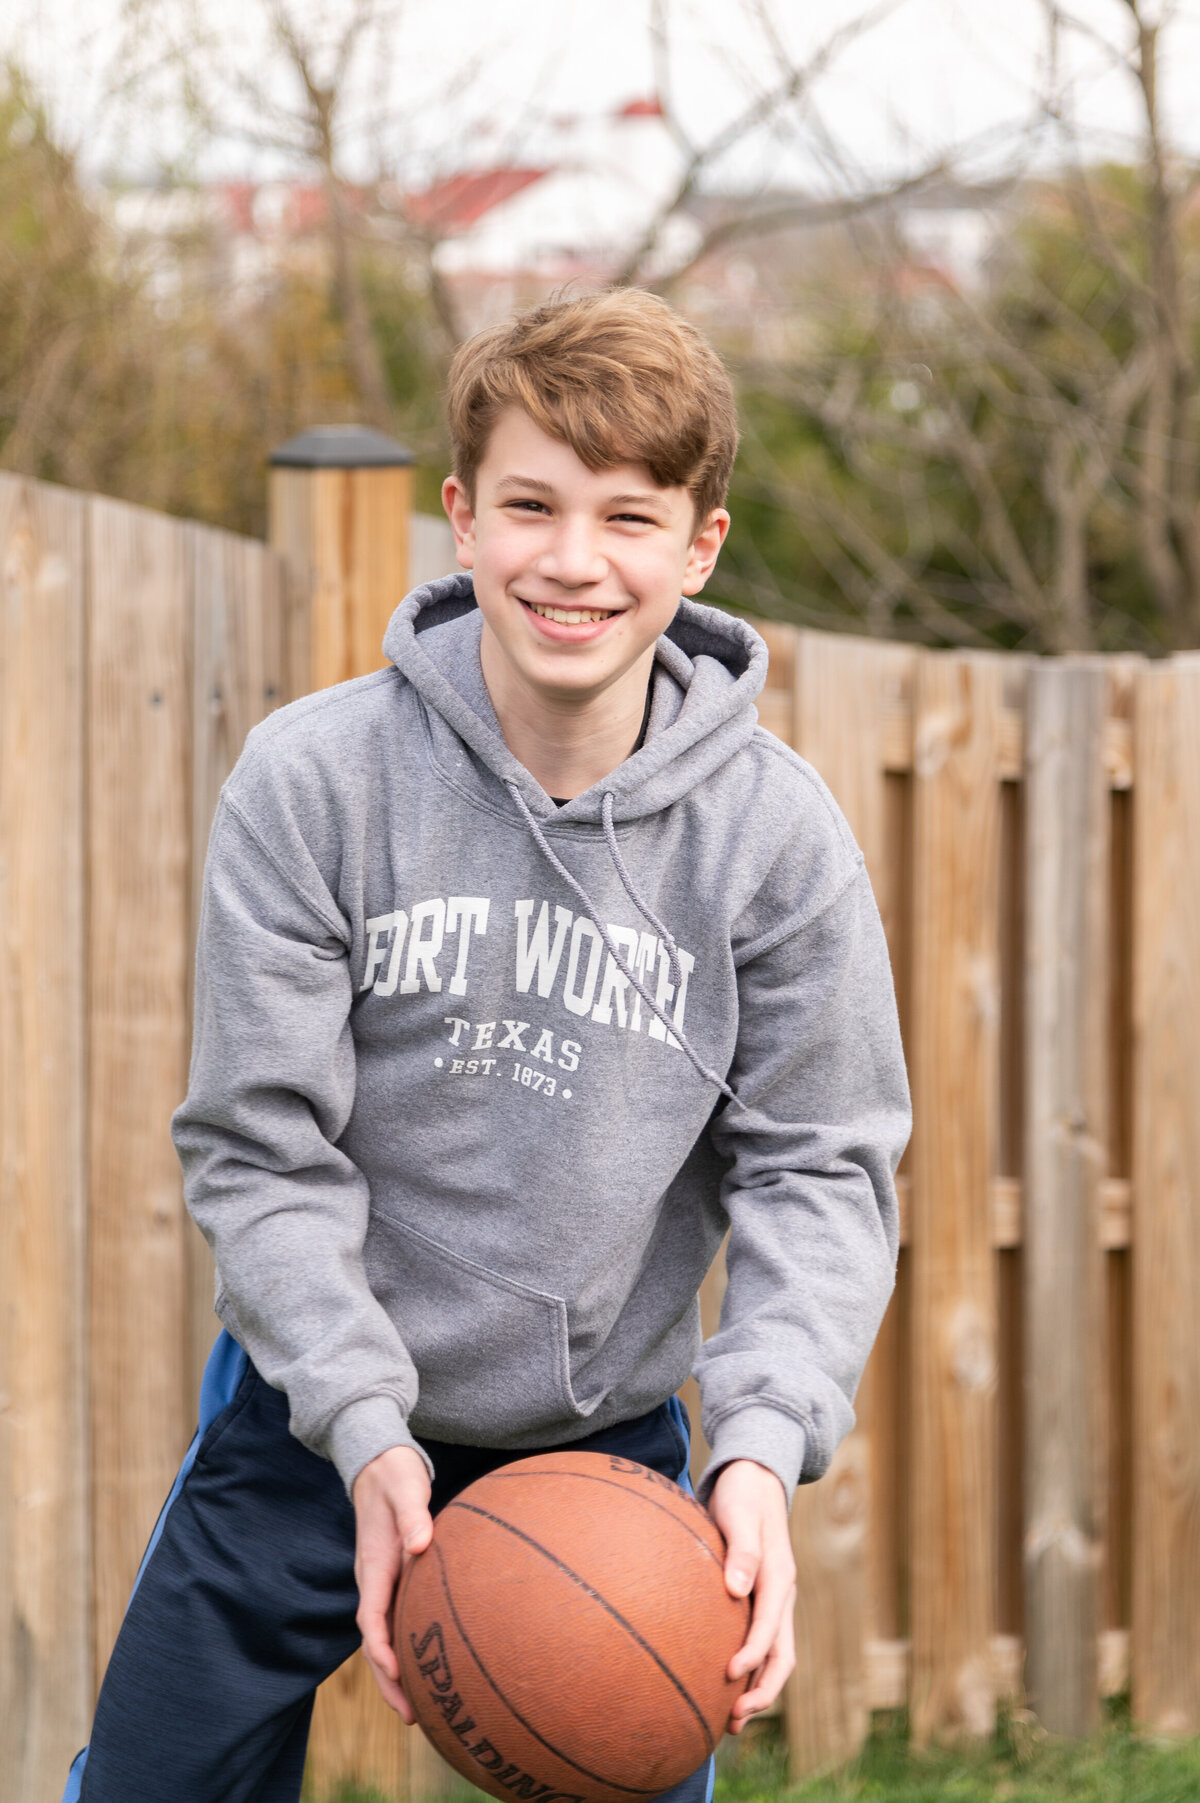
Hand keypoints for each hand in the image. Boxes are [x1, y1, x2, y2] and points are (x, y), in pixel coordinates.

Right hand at [352, 1444, 433, 1718]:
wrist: (379, 1463)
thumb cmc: (395, 1476)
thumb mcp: (405, 1488)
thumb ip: (412, 1514)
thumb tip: (419, 1544)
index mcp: (374, 1564)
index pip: (371, 1616)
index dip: (380, 1647)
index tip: (395, 1673)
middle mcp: (373, 1580)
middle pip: (374, 1640)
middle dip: (387, 1680)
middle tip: (410, 1716)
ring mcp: (381, 1583)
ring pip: (382, 1637)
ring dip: (394, 1673)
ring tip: (417, 1709)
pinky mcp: (393, 1579)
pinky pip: (394, 1622)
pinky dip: (403, 1649)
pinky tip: (426, 1666)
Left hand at [706, 1459, 795, 1732]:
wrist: (753, 1478)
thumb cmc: (743, 1494)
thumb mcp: (739, 1514)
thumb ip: (741, 1551)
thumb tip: (736, 1589)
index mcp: (780, 1578)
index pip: (771, 1629)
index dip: (752, 1656)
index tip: (728, 1675)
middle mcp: (782, 1595)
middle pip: (782, 1656)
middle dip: (762, 1691)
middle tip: (733, 1719)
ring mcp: (773, 1601)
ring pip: (774, 1656)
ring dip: (757, 1688)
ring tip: (729, 1722)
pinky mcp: (758, 1600)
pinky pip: (759, 1643)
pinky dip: (748, 1668)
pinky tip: (721, 1684)